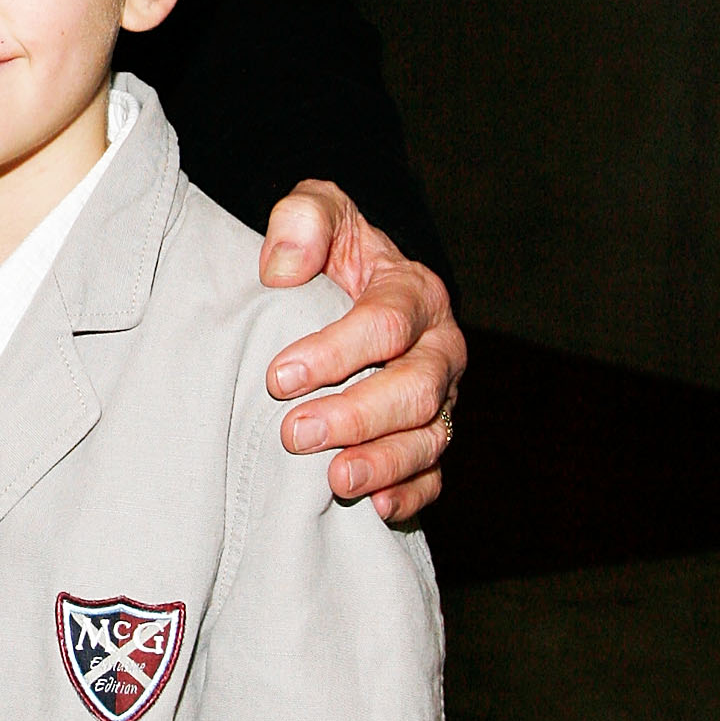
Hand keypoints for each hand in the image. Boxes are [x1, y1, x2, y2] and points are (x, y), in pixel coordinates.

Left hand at [259, 181, 464, 523]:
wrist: (351, 287)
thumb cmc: (330, 251)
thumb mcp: (317, 212)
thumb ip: (303, 220)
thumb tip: (282, 268)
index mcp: (415, 292)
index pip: (386, 324)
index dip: (334, 351)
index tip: (278, 376)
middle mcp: (439, 348)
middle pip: (415, 389)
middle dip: (356, 415)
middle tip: (296, 433)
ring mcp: (441, 398)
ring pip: (429, 438)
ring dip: (383, 462)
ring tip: (335, 480)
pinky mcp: (430, 436)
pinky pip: (434, 474)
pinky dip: (411, 493)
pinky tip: (379, 508)